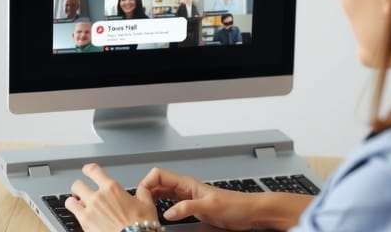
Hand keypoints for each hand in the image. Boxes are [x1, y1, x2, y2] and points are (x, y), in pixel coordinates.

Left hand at [65, 163, 158, 231]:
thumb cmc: (141, 226)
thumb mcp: (147, 205)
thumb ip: (142, 194)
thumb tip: (143, 190)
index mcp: (112, 188)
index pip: (93, 170)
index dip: (88, 169)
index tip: (87, 170)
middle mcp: (98, 197)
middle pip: (78, 185)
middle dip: (79, 187)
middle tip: (81, 191)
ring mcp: (89, 211)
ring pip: (70, 200)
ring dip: (73, 201)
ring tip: (77, 204)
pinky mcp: (84, 224)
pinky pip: (72, 214)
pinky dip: (75, 213)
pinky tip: (80, 215)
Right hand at [139, 167, 309, 230]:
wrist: (250, 212)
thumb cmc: (235, 205)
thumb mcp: (209, 207)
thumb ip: (187, 208)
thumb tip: (167, 213)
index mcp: (187, 184)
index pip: (158, 175)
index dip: (147, 183)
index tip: (142, 197)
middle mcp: (185, 189)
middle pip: (157, 184)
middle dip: (146, 192)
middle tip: (141, 206)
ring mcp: (188, 198)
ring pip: (162, 194)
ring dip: (153, 199)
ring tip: (147, 211)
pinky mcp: (192, 207)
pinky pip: (171, 204)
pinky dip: (162, 207)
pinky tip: (161, 215)